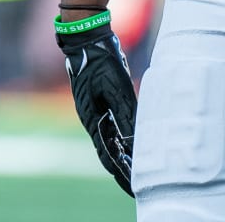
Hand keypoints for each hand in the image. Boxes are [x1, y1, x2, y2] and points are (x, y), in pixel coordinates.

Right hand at [55, 18, 136, 196]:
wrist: (87, 37)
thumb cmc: (100, 59)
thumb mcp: (115, 85)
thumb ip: (125, 111)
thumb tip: (134, 137)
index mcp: (92, 118)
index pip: (108, 154)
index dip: (120, 171)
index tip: (132, 187)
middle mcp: (92, 118)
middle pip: (109, 150)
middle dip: (123, 168)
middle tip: (137, 185)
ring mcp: (95, 110)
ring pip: (111, 139)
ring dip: (124, 153)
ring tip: (137, 168)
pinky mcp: (100, 101)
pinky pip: (112, 124)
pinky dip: (123, 136)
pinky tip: (132, 140)